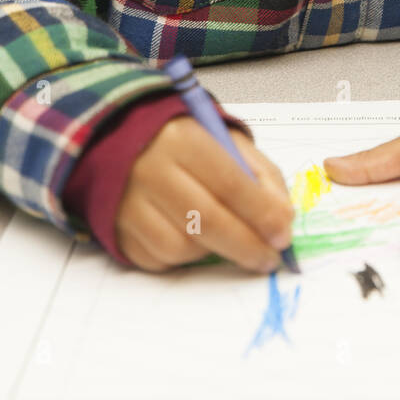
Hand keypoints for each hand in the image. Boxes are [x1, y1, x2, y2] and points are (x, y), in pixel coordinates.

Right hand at [115, 117, 294, 272]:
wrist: (120, 140)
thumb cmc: (185, 141)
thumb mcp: (227, 141)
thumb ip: (261, 175)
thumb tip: (282, 221)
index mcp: (183, 139)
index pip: (230, 184)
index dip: (262, 215)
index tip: (283, 236)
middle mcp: (150, 170)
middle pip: (206, 221)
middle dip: (247, 246)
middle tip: (269, 259)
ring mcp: (128, 202)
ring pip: (181, 247)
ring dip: (214, 252)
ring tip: (227, 240)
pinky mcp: (116, 229)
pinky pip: (157, 259)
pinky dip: (183, 260)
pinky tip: (194, 240)